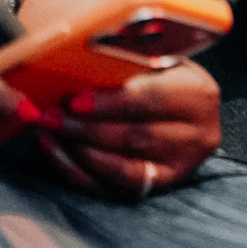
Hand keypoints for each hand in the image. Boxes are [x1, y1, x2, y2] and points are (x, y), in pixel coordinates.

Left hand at [40, 62, 221, 197]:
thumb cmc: (168, 76)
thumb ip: (131, 63)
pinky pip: (114, 187)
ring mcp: (180, 165)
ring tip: (49, 133)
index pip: (150, 100)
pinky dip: (81, 172)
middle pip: (134, 136)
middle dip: (85, 128)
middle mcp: (197, 134)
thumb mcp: (162, 60)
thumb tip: (79, 64)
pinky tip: (58, 153)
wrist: (192, 110)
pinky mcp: (159, 185)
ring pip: (122, 167)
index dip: (110, 103)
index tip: (73, 101)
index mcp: (198, 93)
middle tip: (49, 117)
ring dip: (78, 151)